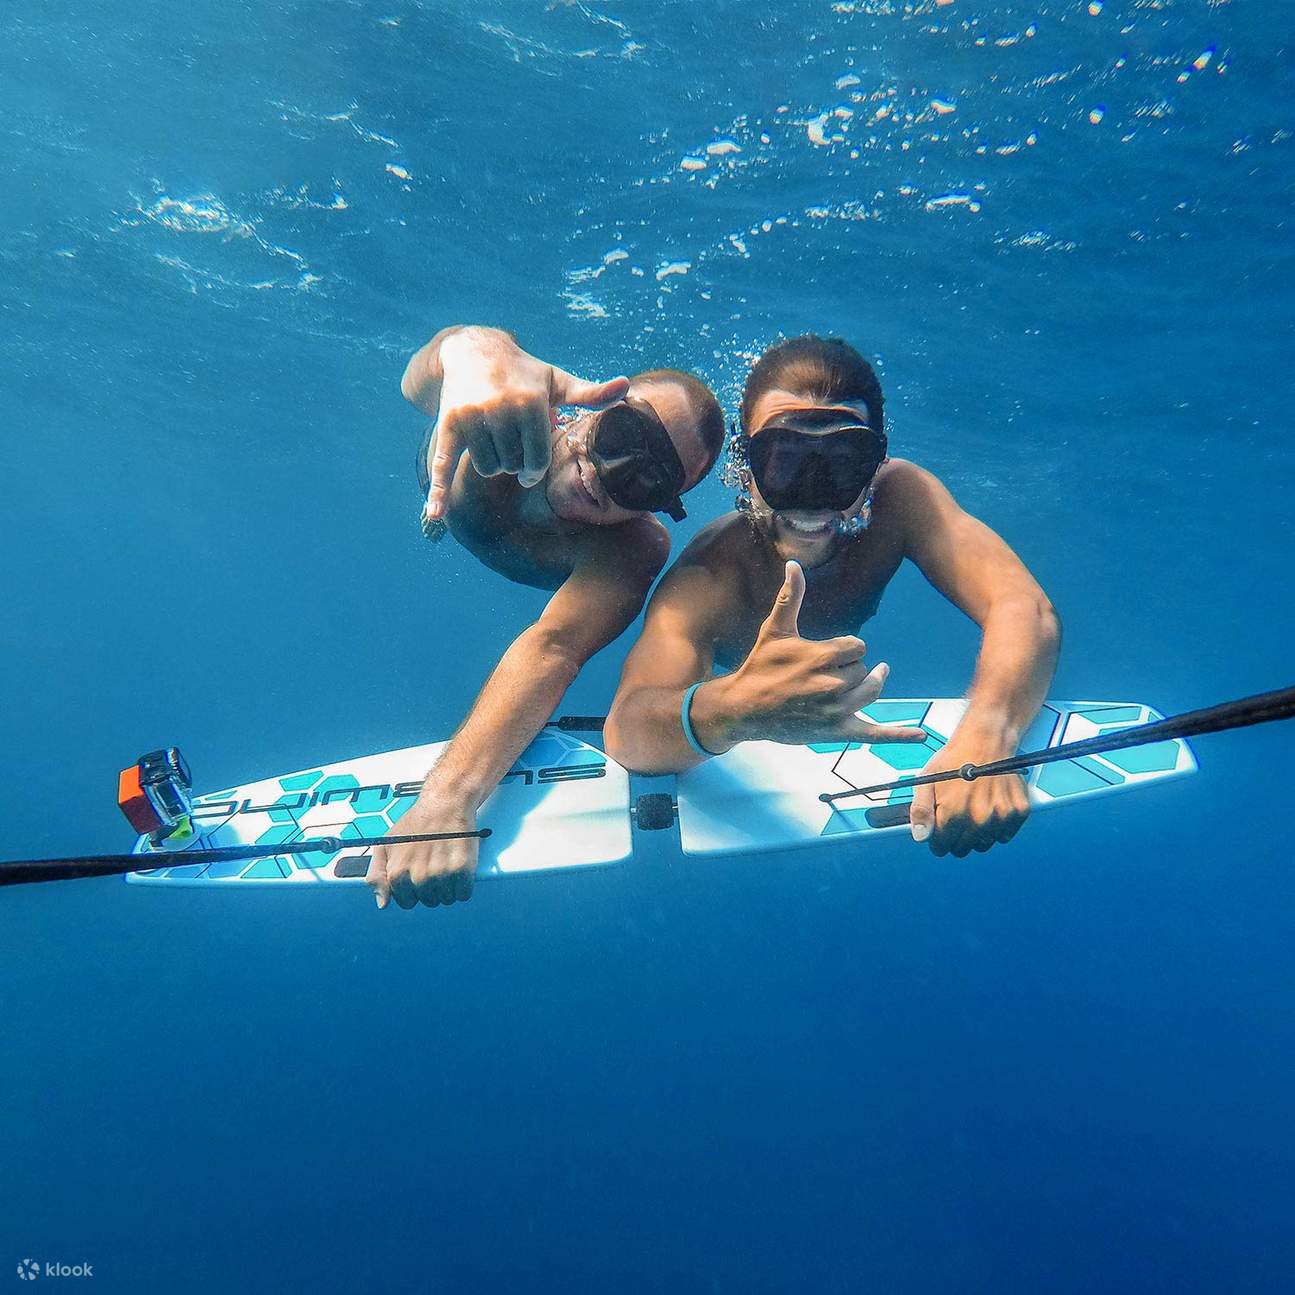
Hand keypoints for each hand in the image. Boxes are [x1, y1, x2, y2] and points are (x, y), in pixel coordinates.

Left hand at [368, 794, 479, 909]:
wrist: (444, 803)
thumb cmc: (414, 824)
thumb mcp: (385, 845)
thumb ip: (377, 875)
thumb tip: (383, 904)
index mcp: (398, 873)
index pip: (407, 902)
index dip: (413, 889)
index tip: (418, 872)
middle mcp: (419, 876)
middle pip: (429, 901)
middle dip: (431, 888)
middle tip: (434, 864)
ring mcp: (441, 874)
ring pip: (446, 899)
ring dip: (448, 888)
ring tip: (446, 864)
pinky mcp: (462, 869)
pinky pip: (464, 894)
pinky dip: (463, 885)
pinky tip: (458, 868)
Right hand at [408, 328, 628, 521]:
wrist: (473, 350)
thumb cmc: (524, 372)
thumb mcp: (557, 381)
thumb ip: (590, 393)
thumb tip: (626, 387)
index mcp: (531, 404)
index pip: (537, 462)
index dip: (534, 469)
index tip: (531, 465)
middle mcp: (501, 410)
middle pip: (512, 466)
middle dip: (513, 463)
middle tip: (511, 445)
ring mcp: (472, 417)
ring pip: (487, 468)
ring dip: (492, 465)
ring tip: (494, 444)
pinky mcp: (447, 424)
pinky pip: (442, 464)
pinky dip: (438, 491)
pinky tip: (436, 515)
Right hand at [719, 561, 928, 747]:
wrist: (744, 707)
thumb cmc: (760, 666)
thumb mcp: (775, 630)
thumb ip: (791, 598)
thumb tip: (794, 564)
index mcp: (821, 656)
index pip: (858, 646)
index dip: (845, 648)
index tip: (826, 654)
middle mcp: (832, 684)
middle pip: (864, 669)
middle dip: (850, 668)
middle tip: (826, 673)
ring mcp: (836, 710)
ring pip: (870, 691)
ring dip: (867, 685)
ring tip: (866, 679)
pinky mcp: (836, 731)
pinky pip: (875, 734)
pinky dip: (899, 736)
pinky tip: (922, 736)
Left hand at [908, 728, 1029, 857]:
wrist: (986, 741)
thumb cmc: (954, 760)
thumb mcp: (927, 781)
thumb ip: (921, 812)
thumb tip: (921, 838)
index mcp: (954, 813)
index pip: (942, 847)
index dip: (937, 839)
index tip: (940, 828)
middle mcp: (979, 819)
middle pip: (963, 848)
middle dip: (955, 838)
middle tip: (956, 817)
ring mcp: (1001, 816)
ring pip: (984, 844)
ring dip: (976, 834)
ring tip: (972, 811)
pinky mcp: (1019, 812)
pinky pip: (1004, 835)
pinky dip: (997, 828)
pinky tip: (989, 809)